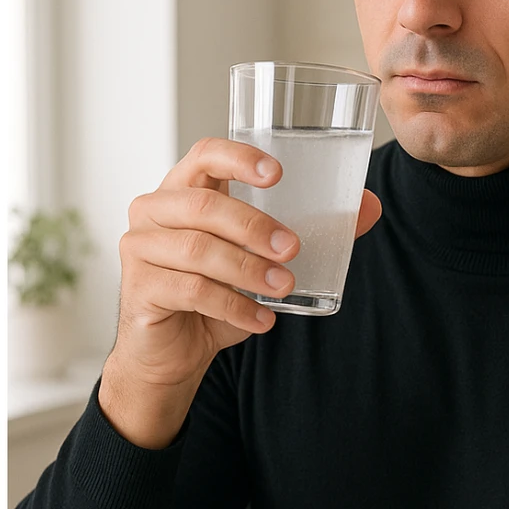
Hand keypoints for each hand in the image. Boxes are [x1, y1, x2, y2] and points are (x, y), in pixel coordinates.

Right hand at [99, 138, 381, 445]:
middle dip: (254, 227)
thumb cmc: (215, 295)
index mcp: (184, 190)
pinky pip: (191, 291)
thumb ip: (310, 231)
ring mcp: (139, 248)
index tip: (277, 174)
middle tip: (293, 249)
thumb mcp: (261, 260)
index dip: (239, 158)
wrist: (174, 353)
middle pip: (203, 206)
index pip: (205, 155)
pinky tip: (261, 319)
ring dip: (248, 270)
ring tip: (284, 288)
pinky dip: (234, 307)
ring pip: (197, 251)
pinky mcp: (139, 288)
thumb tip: (369, 207)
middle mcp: (154, 211)